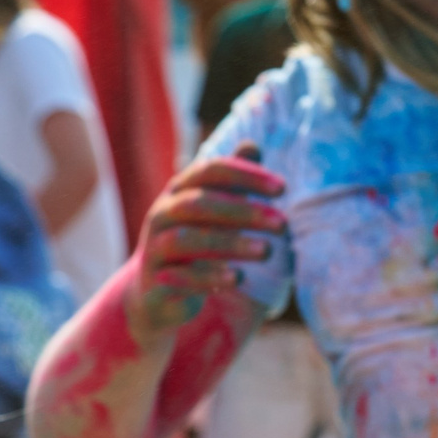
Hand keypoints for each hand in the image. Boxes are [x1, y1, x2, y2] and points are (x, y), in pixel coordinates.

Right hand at [128, 145, 285, 341]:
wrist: (154, 292)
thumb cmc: (192, 242)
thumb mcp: (210, 209)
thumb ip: (232, 181)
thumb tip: (252, 145)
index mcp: (179, 191)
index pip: (211, 171)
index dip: (246, 175)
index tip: (283, 189)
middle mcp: (163, 214)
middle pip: (200, 203)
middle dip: (243, 211)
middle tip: (283, 224)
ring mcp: (156, 247)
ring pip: (189, 240)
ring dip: (230, 243)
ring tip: (267, 251)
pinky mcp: (157, 281)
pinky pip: (182, 277)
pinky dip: (210, 277)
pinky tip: (239, 279)